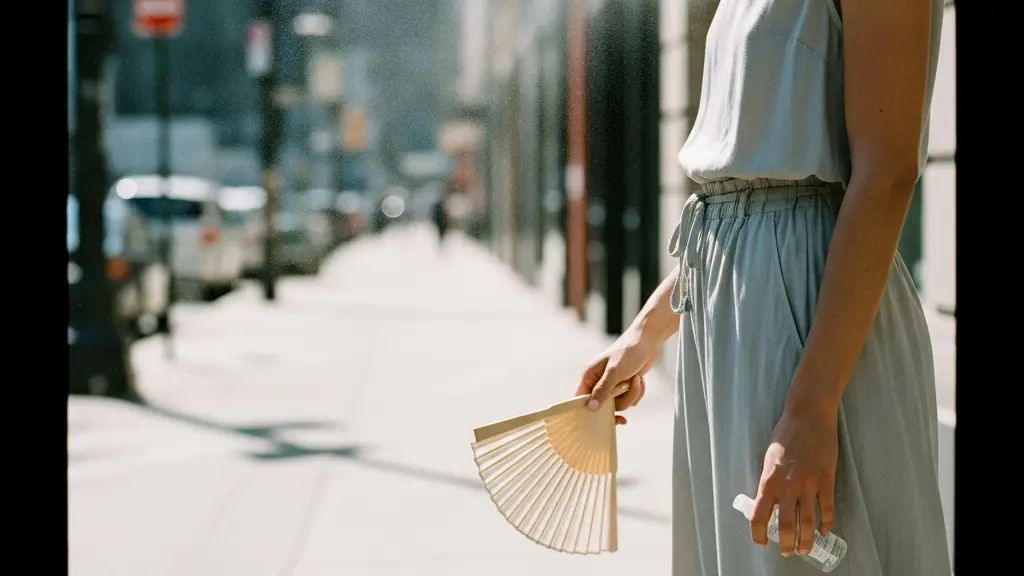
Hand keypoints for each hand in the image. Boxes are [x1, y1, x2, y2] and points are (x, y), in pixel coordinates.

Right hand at [575, 327, 659, 424]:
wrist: (648, 342)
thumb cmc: (628, 352)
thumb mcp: (614, 371)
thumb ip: (603, 390)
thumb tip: (591, 408)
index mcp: (589, 376)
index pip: (580, 399)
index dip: (586, 411)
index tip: (595, 423)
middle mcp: (598, 382)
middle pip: (603, 406)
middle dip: (619, 402)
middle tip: (624, 414)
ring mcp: (612, 385)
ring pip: (620, 404)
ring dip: (631, 395)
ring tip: (636, 379)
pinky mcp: (624, 387)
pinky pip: (629, 400)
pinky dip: (637, 392)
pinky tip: (640, 379)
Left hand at [750, 408, 838, 556]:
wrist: (808, 416)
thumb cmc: (785, 434)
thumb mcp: (768, 458)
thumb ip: (769, 480)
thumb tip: (768, 500)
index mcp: (768, 481)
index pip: (759, 515)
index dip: (758, 533)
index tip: (761, 542)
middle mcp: (787, 486)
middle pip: (786, 525)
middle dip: (786, 543)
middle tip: (787, 552)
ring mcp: (809, 484)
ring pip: (808, 522)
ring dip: (807, 540)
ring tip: (805, 550)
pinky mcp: (826, 480)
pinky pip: (827, 508)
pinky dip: (826, 523)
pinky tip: (825, 532)